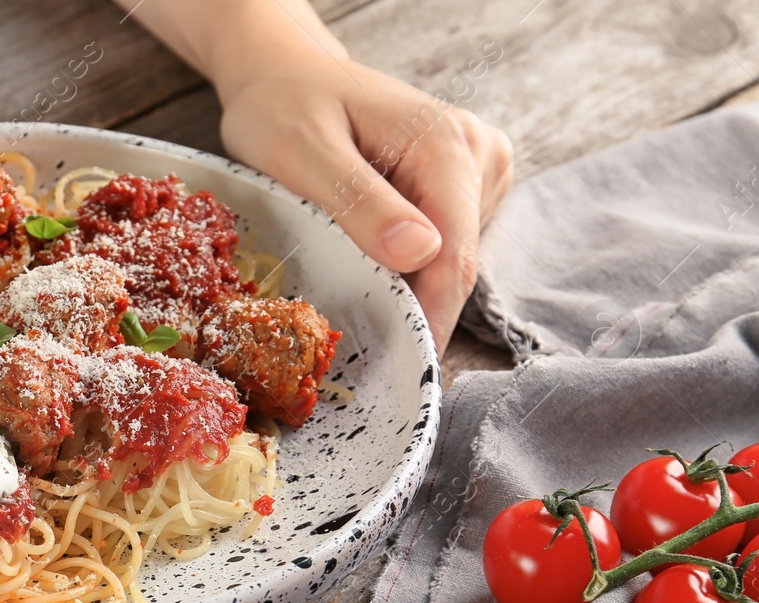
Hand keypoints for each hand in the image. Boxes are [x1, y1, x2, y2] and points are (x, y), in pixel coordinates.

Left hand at [217, 53, 512, 350]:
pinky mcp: (463, 186)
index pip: (453, 256)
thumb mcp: (303, 152)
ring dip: (406, 286)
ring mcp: (475, 170)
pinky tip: (367, 255)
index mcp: (445, 143)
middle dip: (412, 308)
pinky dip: (405, 266)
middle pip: (457, 264)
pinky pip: (441, 247)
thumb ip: (360, 201)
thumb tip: (420, 253)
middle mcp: (475, 154)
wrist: (286, 75)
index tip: (397, 370)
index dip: (427, 319)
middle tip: (358, 347)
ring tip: (349, 278)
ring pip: (451, 261)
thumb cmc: (283, 105)